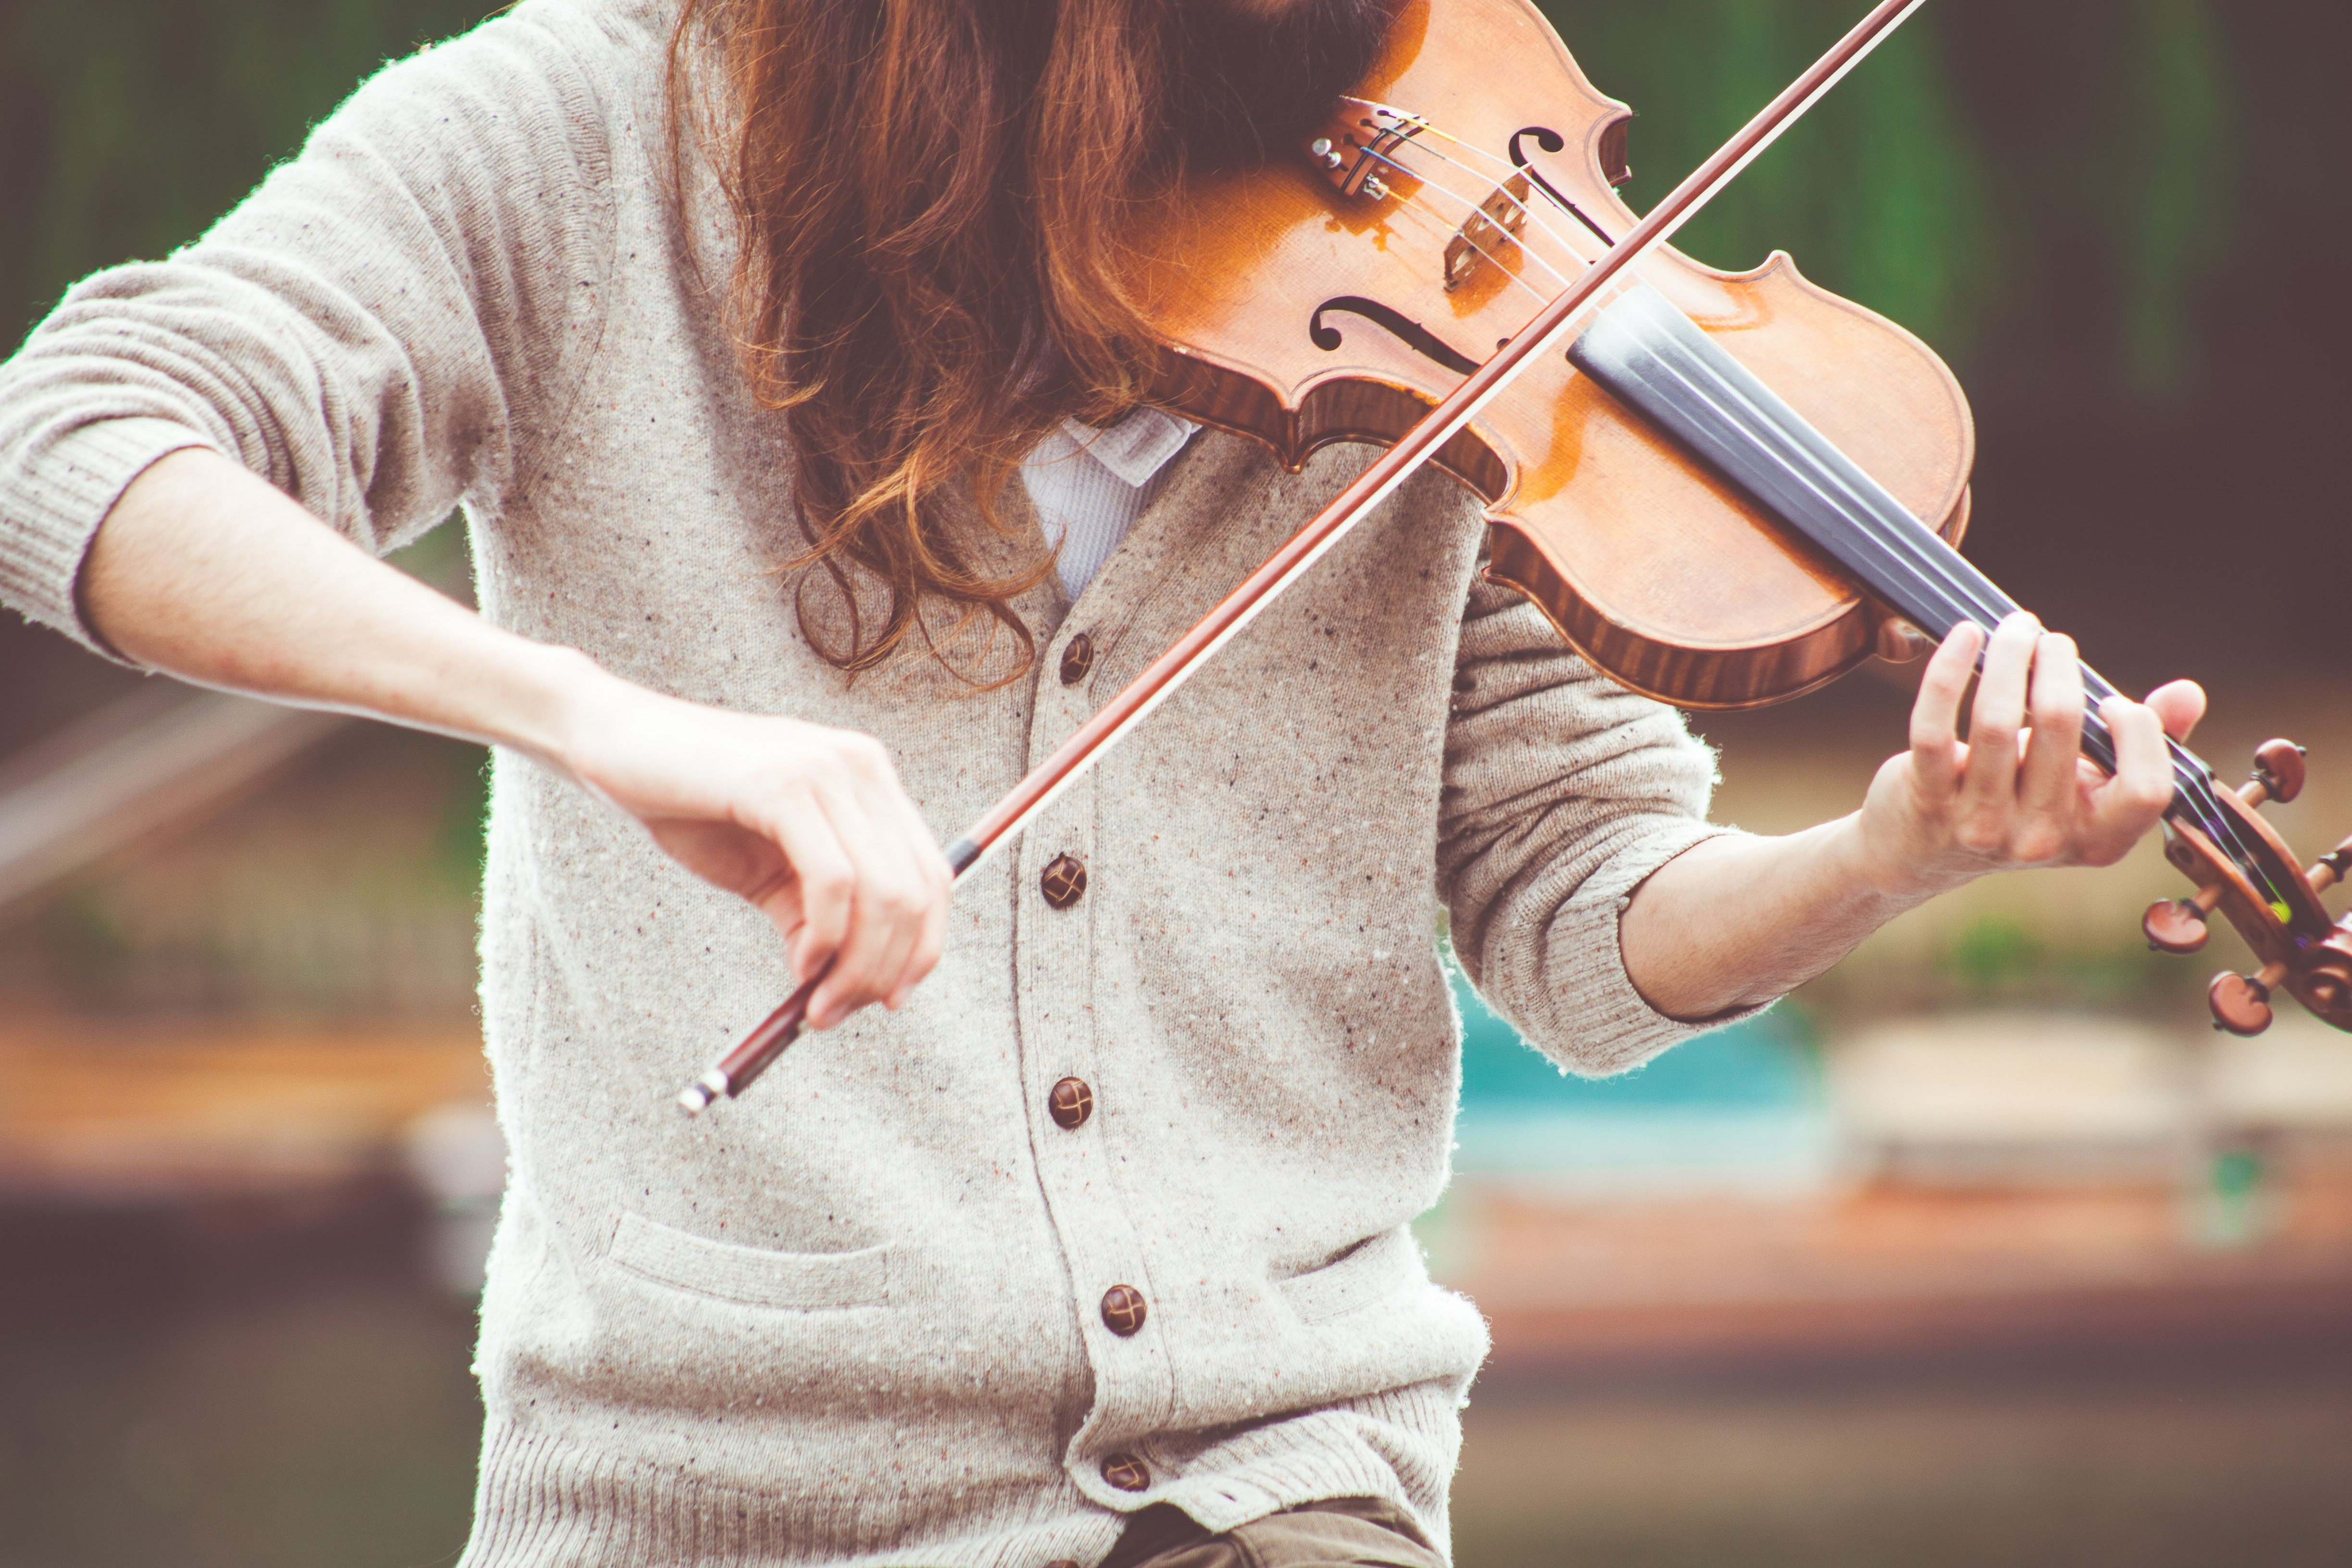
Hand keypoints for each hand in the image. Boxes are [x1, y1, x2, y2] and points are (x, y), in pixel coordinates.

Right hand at [552, 669, 950, 1027]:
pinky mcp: (786, 784)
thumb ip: (815, 914)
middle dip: (885, 970)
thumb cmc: (690, 804)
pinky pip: (834, 881)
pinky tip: (801, 963)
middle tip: (836, 1014)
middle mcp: (863, 767)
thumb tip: (846, 982)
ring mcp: (828, 769)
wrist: (613, 742)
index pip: (933, 875)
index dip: (922, 947)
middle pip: (916, 891)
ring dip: (856, 967)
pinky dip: (826, 938)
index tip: (889, 1000)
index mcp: (869, 780)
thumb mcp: (769, 868)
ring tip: (816, 1003)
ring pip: (884, 893)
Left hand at [1854, 611, 2205, 899]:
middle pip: (2063, 728)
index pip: (2146, 788)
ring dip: (2009, 656)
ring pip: (1997, 720)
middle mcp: (2041, 838)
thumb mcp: (2085, 784)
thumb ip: (2143, 742)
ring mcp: (1981, 824)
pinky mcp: (1927, 800)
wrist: (1923, 851)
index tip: (2112, 700)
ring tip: (2015, 628)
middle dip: (2058, 664)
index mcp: (2097, 839)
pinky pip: (1933, 726)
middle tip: (2049, 639)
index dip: (2139, 734)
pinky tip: (1965, 635)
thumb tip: (2188, 693)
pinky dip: (1947, 671)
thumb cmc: (2019, 801)